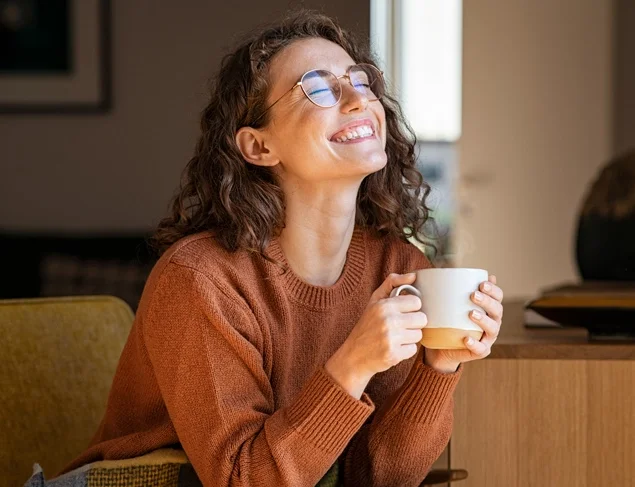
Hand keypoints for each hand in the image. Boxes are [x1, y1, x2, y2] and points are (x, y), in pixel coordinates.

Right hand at [325, 273, 427, 397]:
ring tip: (396, 338)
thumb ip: (392, 283)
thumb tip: (413, 275)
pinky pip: (413, 349)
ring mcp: (391, 338)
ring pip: (419, 335)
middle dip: (413, 323)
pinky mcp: (394, 355)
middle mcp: (388, 320)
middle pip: (421, 319)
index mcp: (384, 305)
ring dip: (410, 337)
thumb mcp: (374, 301)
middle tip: (400, 327)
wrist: (353, 356)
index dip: (411, 308)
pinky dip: (405, 350)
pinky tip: (393, 348)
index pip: (416, 302)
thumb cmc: (366, 326)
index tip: (402, 312)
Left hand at [424, 275, 503, 372]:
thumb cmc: (448, 320)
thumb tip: (450, 270)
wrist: (442, 347)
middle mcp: (492, 322)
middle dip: (487, 301)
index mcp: (488, 308)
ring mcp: (487, 338)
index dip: (494, 290)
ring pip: (493, 329)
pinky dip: (475, 344)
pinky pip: (481, 349)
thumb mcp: (449, 304)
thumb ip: (452, 290)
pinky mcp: (480, 351)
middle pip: (497, 310)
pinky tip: (466, 338)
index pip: (498, 296)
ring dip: (484, 320)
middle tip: (473, 295)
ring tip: (471, 313)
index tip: (482, 283)